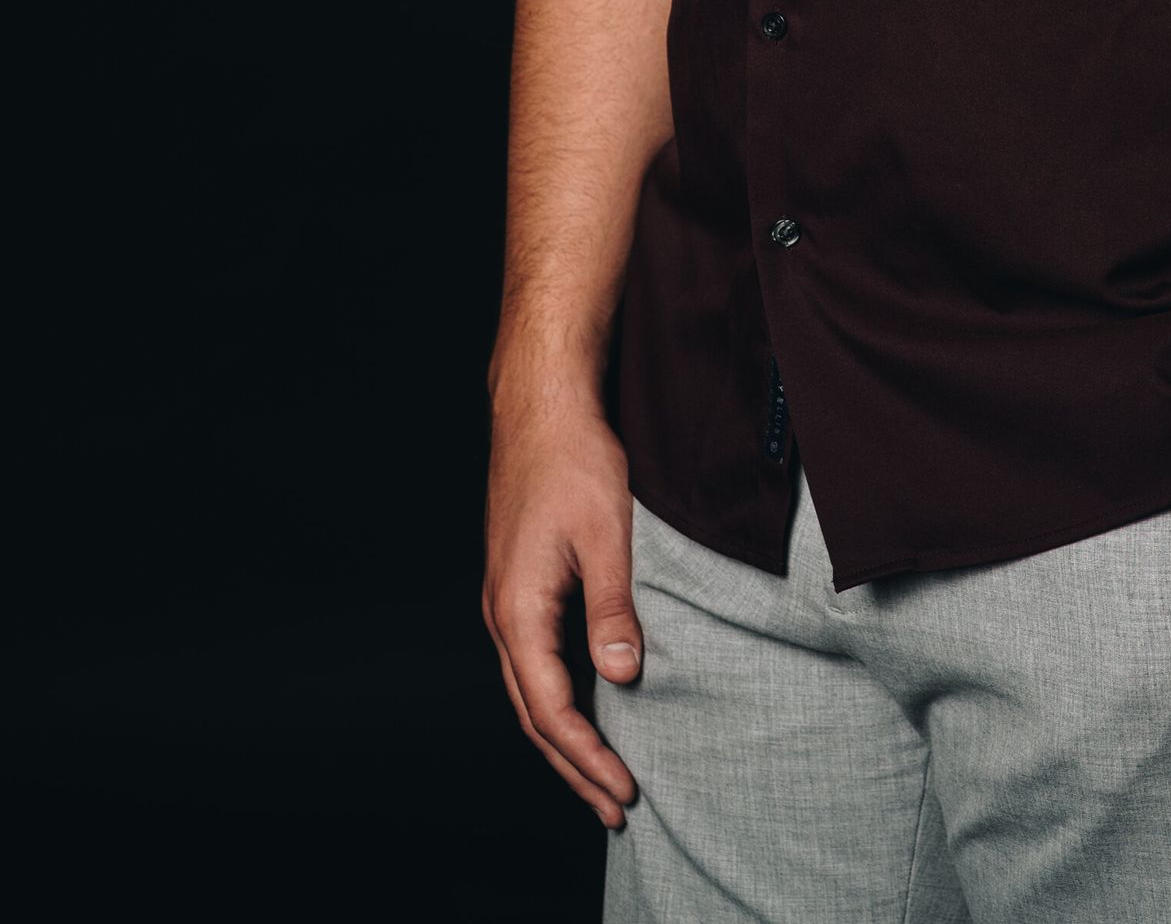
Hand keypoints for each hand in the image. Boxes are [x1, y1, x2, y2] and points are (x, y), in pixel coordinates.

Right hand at [483, 388, 643, 829]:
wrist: (540, 404)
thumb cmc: (572, 459)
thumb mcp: (605, 533)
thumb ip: (612, 608)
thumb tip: (621, 678)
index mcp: (518, 610)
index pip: (551, 710)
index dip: (588, 757)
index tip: (624, 792)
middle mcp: (502, 614)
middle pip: (534, 715)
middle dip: (574, 767)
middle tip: (617, 810)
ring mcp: (506, 600)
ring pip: (531, 691)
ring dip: (566, 739)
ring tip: (603, 777)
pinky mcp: (519, 584)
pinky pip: (535, 662)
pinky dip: (561, 699)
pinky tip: (589, 707)